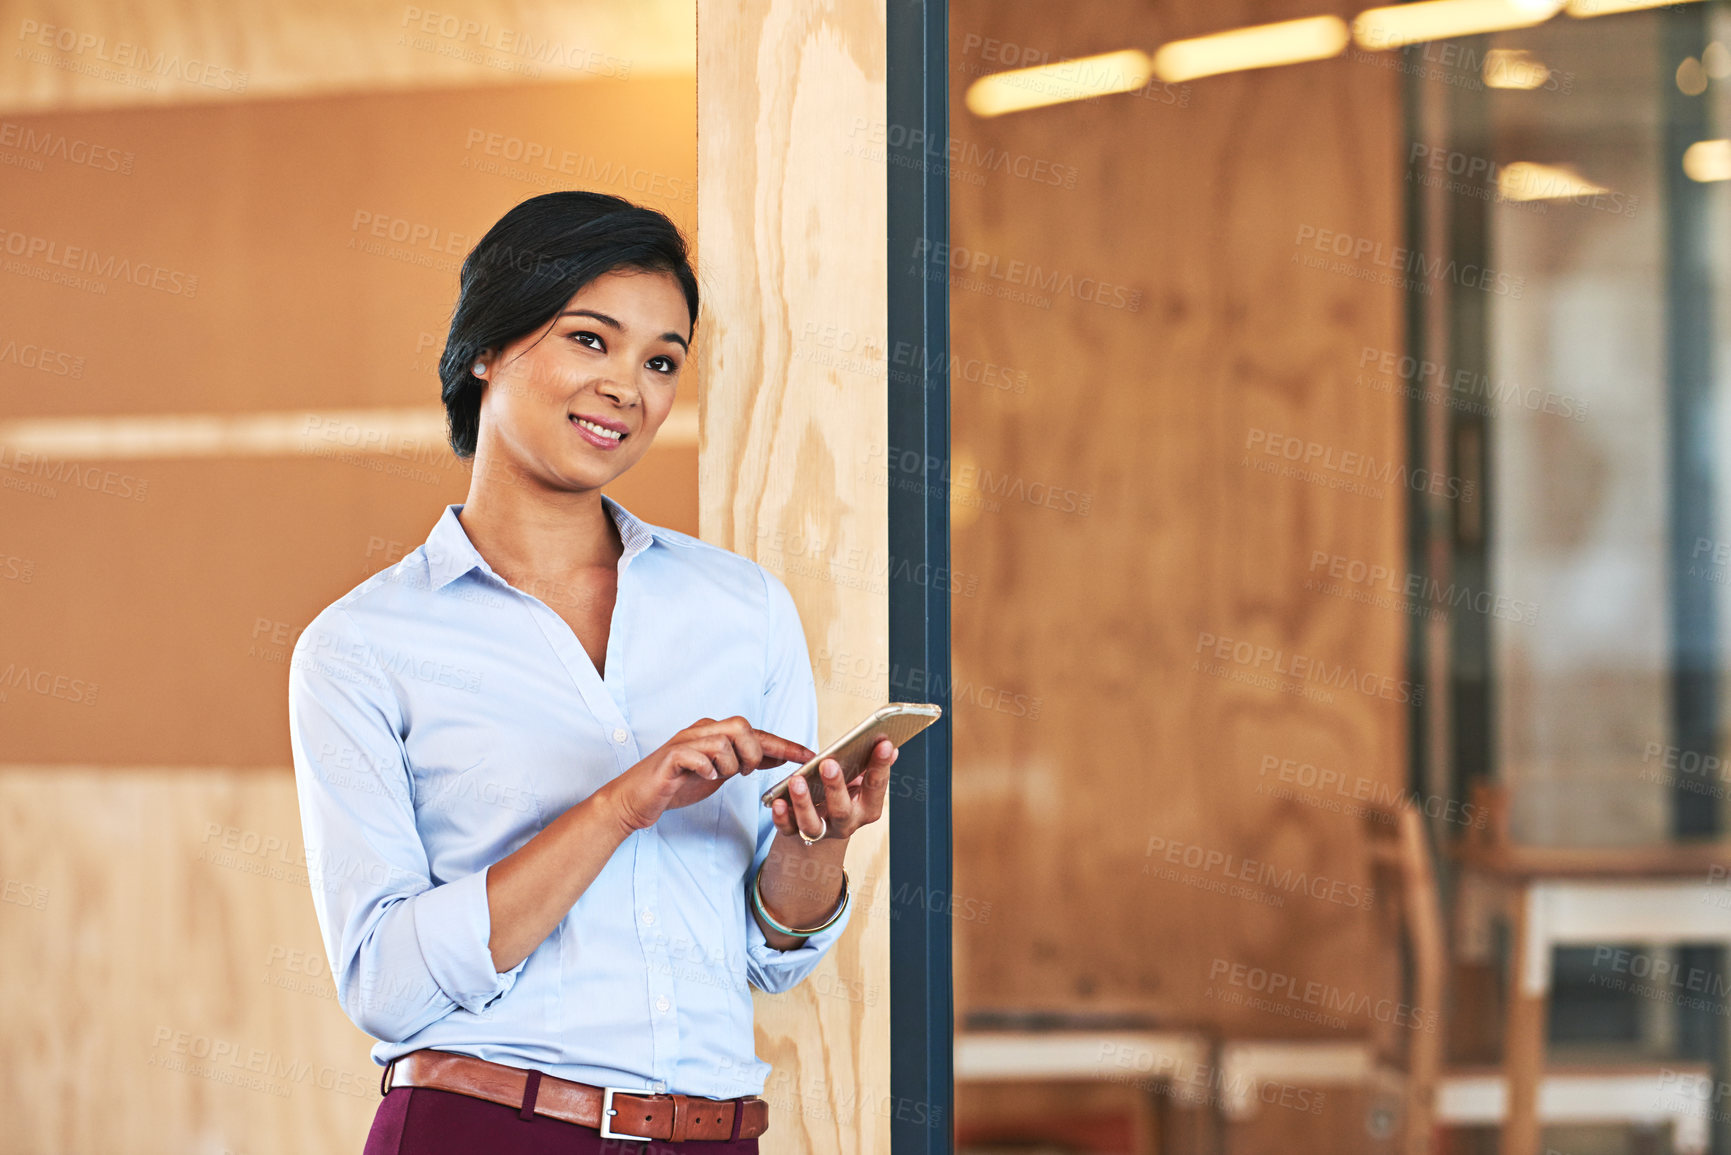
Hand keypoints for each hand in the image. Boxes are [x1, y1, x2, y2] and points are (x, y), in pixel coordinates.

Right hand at [601, 716, 813, 832]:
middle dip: (751, 753)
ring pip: (722, 740)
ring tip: (718, 776)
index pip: (757, 733)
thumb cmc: (677, 784)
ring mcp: (684, 741)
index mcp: (715, 733)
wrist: (637, 799)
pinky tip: (705, 777)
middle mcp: (701, 731)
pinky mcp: (670, 757)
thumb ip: (744, 761)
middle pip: (742, 727)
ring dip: (727, 764)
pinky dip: (706, 767)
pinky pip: (696, 754)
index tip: (809, 756)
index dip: (785, 745)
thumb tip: (776, 756)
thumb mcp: (719, 773)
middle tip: (741, 773)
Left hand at [769, 737, 896, 843]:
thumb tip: (890, 746)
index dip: (880, 766)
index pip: (876, 787)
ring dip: (804, 802)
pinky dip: (781, 817)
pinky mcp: (797, 832)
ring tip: (797, 780)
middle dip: (835, 787)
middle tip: (828, 764)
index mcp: (867, 808)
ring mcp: (823, 831)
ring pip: (813, 824)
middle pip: (842, 810)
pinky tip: (777, 801)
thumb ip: (872, 765)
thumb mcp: (862, 781)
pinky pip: (788, 829)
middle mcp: (847, 823)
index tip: (883, 744)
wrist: (825, 822)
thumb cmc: (846, 794)